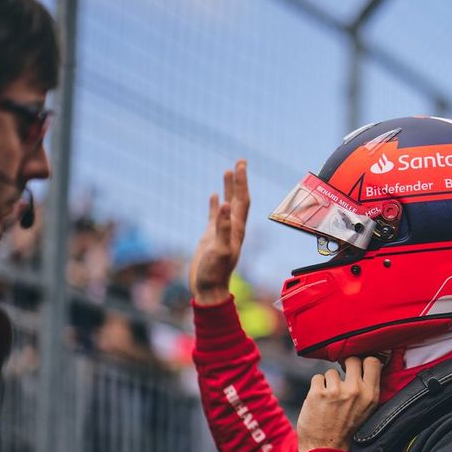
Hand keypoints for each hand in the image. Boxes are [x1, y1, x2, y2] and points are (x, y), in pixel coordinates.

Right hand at [189, 160, 249, 304]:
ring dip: (229, 188)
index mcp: (237, 229)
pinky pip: (214, 216)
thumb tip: (224, 205)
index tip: (241, 165)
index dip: (242, 182)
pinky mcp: (211, 237)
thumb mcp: (220, 251)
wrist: (209, 290)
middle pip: (238, 198)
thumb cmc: (214, 273)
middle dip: (239, 180)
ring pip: (227, 204)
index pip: (242, 200)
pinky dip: (215, 204)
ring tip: (228, 171)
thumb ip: (223, 229)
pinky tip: (213, 196)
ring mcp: (222, 231)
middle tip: (240, 161)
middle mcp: (233, 228)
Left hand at [297, 356, 381, 451]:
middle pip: (352, 359)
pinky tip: (319, 402)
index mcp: (370, 395)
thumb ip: (368, 389)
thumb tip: (366, 365)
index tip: (358, 367)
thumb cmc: (346, 431)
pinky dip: (316, 388)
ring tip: (329, 400)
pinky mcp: (317, 393)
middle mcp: (355, 391)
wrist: (326, 451)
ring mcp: (336, 391)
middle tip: (342, 380)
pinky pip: (317, 378)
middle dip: (345, 366)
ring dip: (329, 382)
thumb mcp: (367, 411)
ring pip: (331, 371)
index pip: (373, 361)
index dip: (363, 361)